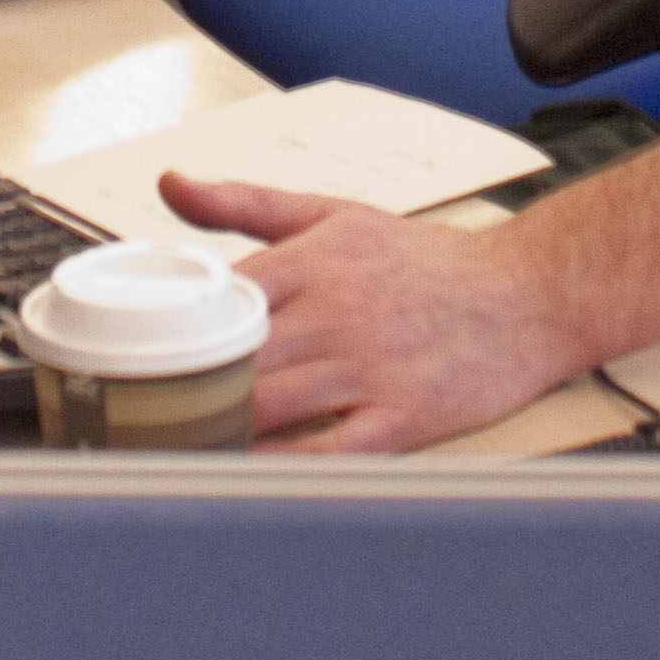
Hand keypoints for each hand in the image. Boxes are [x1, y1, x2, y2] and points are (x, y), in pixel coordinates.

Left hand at [162, 175, 588, 452]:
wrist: (531, 293)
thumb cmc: (431, 261)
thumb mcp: (338, 214)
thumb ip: (248, 204)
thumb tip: (171, 186)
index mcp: (315, 260)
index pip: (216, 296)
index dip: (167, 328)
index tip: (129, 354)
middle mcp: (338, 312)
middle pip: (232, 356)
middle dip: (180, 388)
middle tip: (132, 415)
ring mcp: (369, 368)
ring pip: (268, 406)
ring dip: (217, 429)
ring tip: (172, 448)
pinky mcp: (402, 419)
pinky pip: (325, 452)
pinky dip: (279, 467)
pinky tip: (244, 473)